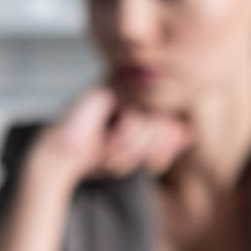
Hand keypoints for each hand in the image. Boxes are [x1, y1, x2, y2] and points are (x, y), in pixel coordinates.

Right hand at [28, 87, 191, 190]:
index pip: (175, 119)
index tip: (155, 165)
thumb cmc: (99, 156)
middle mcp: (135, 90)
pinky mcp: (108, 87)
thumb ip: (163, 143)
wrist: (63, 158)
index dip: (169, 143)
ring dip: (137, 145)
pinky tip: (109, 144)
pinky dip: (125, 135)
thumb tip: (187, 133)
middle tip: (137, 163)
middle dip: (154, 146)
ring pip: (153, 115)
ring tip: (117, 157)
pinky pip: (135, 111)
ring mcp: (122, 85)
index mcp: (143, 104)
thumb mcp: (139, 153)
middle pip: (167, 116)